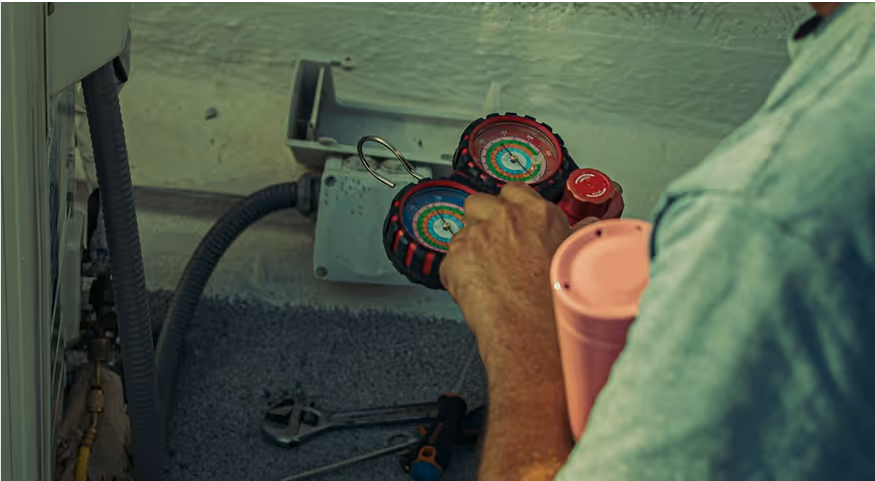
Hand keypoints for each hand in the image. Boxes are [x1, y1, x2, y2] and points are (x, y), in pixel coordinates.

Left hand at [440, 182, 576, 362]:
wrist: (533, 334)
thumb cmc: (557, 303)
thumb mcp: (577, 258)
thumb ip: (577, 233)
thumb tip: (588, 224)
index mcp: (537, 213)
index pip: (512, 191)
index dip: (508, 208)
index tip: (509, 223)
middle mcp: (505, 218)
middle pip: (478, 203)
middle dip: (481, 221)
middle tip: (492, 248)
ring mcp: (477, 236)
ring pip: (462, 233)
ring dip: (469, 250)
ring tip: (487, 276)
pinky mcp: (455, 258)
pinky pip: (449, 262)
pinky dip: (457, 275)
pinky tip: (477, 291)